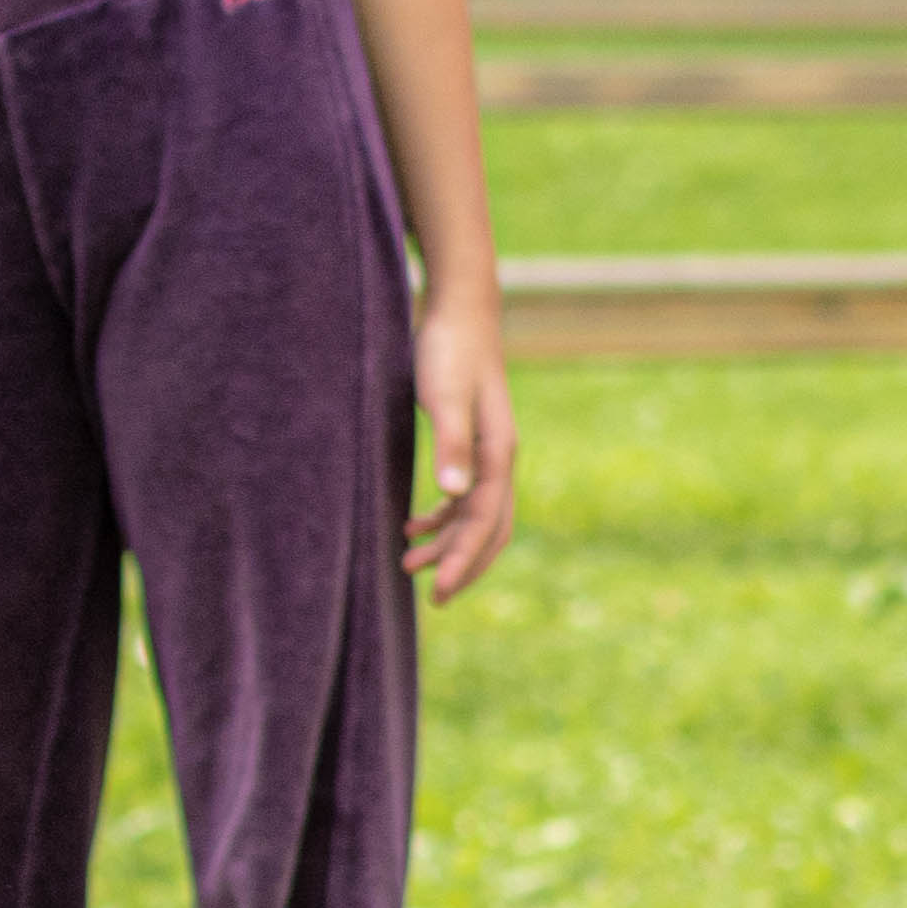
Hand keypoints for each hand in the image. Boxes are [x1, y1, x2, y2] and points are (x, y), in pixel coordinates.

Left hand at [406, 287, 516, 602]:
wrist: (459, 309)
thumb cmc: (448, 350)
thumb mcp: (442, 396)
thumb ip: (450, 443)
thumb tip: (454, 496)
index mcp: (497, 454)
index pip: (484, 522)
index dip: (463, 560)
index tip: (437, 592)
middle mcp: (499, 457)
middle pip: (489, 528)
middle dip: (463, 564)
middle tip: (431, 598)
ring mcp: (487, 450)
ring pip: (475, 514)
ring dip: (447, 543)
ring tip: (407, 565)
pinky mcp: (470, 440)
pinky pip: (463, 494)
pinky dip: (441, 517)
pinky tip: (412, 525)